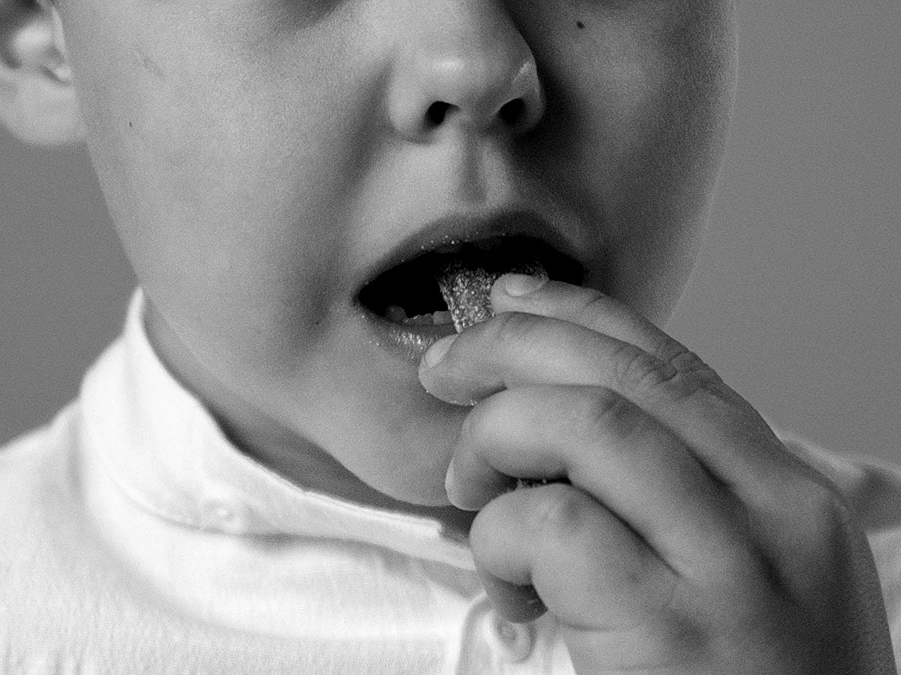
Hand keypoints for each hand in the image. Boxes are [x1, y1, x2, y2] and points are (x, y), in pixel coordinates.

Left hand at [418, 275, 895, 673]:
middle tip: (443, 367)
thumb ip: (675, 500)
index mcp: (789, 495)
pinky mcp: (672, 633)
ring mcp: (730, 573)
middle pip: (624, 376)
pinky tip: (507, 583)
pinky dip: (503, 536)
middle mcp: (774, 517)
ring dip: (498, 438)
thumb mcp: (745, 577)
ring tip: (470, 485)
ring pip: (589, 425)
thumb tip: (545, 433)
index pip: (672, 365)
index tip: (504, 299)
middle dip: (512, 349)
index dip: (573, 315)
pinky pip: (556, 528)